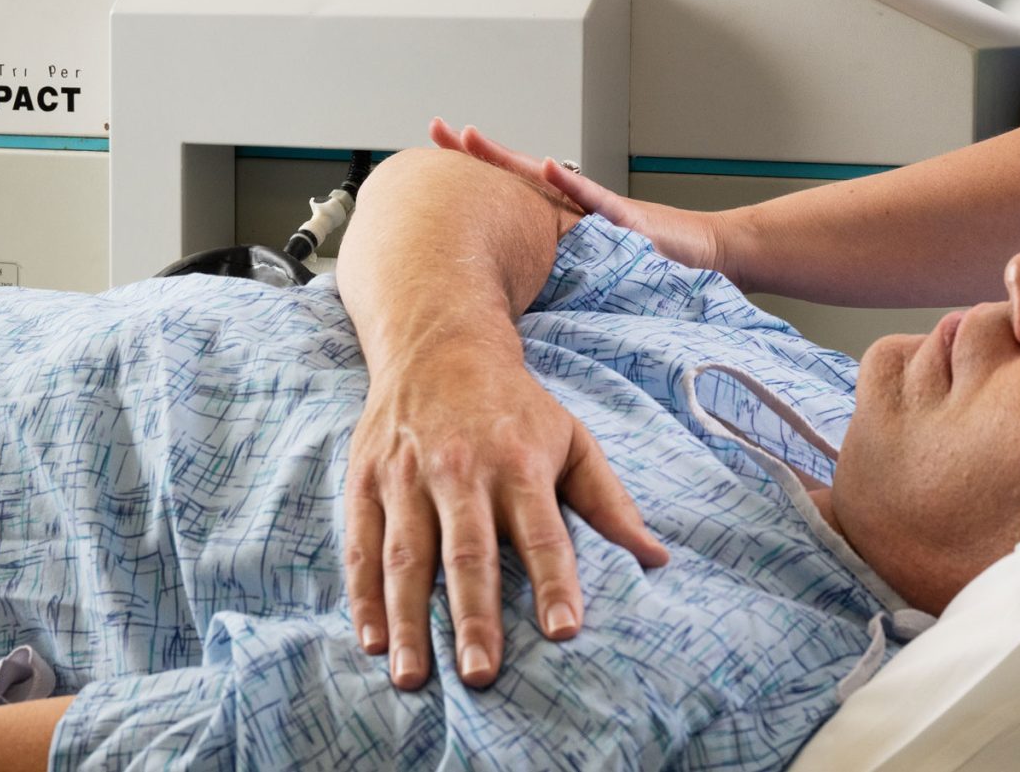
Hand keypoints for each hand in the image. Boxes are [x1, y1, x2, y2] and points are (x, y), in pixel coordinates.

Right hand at [343, 343, 668, 691]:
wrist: (437, 341)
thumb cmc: (513, 405)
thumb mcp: (571, 438)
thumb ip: (609, 501)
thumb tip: (656, 558)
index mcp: (519, 463)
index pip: (542, 533)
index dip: (555, 582)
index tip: (564, 632)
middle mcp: (461, 471)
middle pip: (468, 552)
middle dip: (473, 617)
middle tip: (481, 675)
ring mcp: (407, 476)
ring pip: (407, 557)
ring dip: (409, 620)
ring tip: (414, 677)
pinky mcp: (367, 480)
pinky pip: (362, 545)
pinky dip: (363, 596)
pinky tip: (372, 641)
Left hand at [428, 119, 732, 276]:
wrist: (702, 253)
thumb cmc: (643, 263)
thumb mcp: (583, 272)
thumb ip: (548, 276)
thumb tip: (498, 304)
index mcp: (557, 219)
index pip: (505, 191)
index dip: (468, 174)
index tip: (430, 158)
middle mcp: (571, 205)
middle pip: (514, 172)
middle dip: (475, 151)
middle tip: (437, 129)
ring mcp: (597, 207)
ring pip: (544, 178)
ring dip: (507, 158)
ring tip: (472, 140)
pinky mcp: (626, 219)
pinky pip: (595, 199)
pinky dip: (571, 184)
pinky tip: (548, 167)